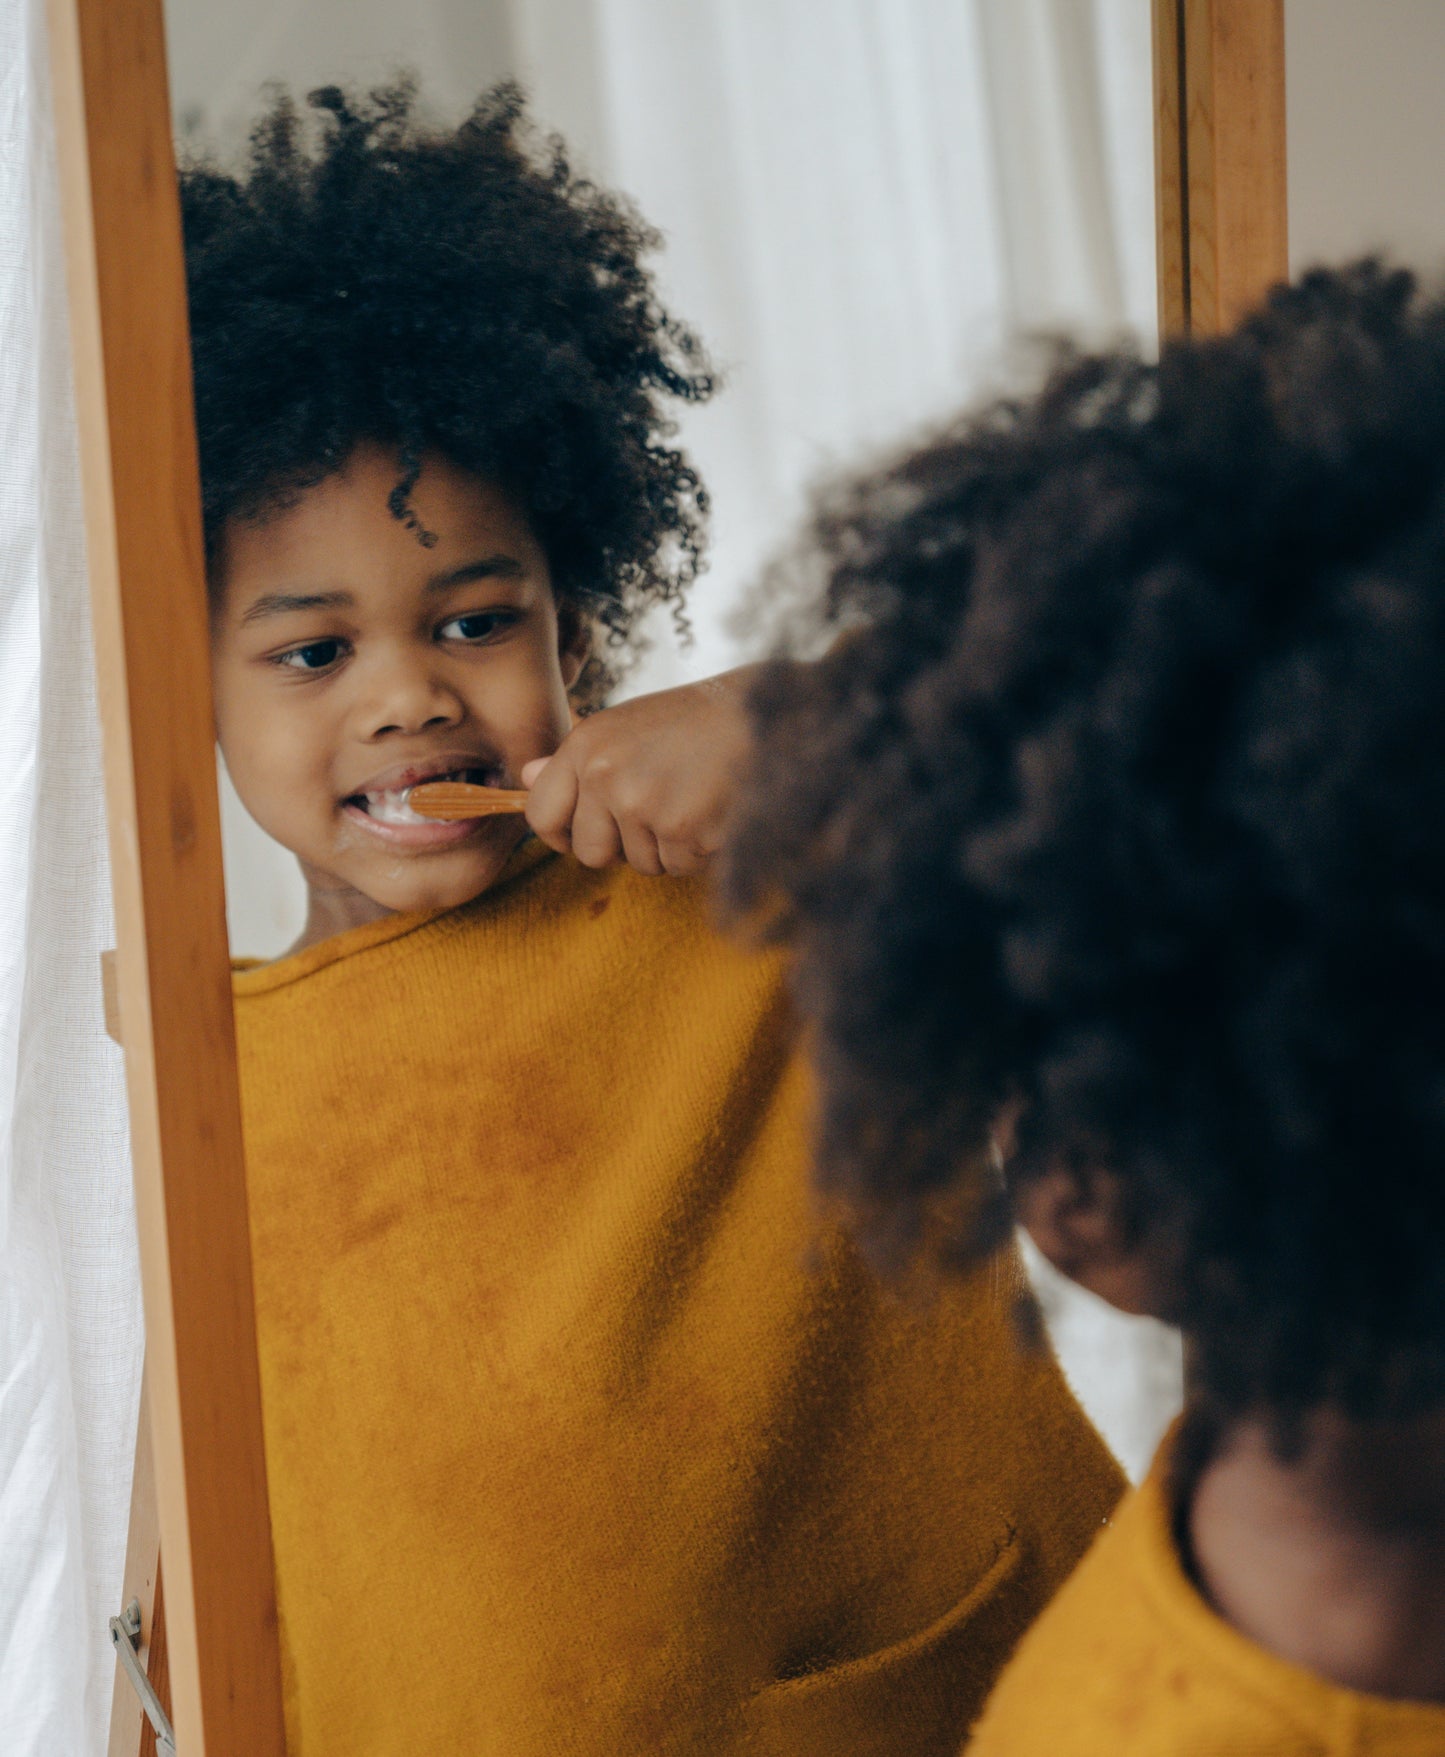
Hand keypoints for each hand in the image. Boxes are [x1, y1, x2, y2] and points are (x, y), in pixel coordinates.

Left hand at [521, 666, 758, 875]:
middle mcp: (605, 774)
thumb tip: (526, 778)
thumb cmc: (695, 722)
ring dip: (667, 847)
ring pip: (640, 864)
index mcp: (586, 745)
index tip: (584, 834)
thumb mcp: (625, 727)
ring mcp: (641, 803)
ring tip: (693, 800)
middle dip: (622, 848)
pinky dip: (698, 851)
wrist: (762, 714)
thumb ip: (576, 759)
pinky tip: (713, 811)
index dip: (561, 834)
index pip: (541, 814)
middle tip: (658, 813)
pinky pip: (678, 867)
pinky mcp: (681, 829)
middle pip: (590, 853)